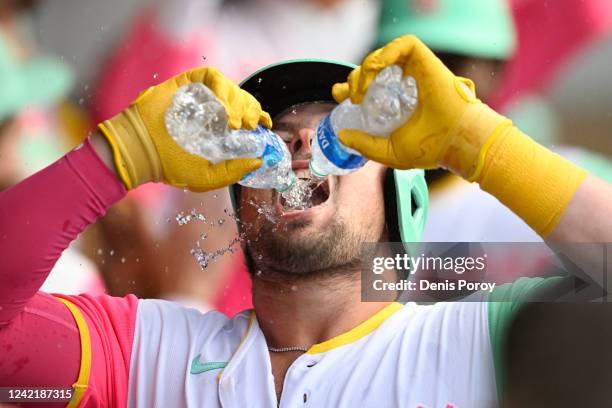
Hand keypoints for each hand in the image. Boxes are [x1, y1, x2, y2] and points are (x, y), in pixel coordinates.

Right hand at [98, 67, 271, 190]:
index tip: (265, 125)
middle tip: (248, 125)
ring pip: (232, 87)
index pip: (246, 117)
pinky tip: (221, 105)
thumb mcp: (208, 176)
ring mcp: (201, 96)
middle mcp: (213, 111)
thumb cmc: (171, 166)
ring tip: (233, 122)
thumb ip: (234, 170)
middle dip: (251, 111)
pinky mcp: (188, 83)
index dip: (259, 117)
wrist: (141, 151)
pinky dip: (222, 87)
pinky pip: (212, 76)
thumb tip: (258, 160)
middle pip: (243, 101)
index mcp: (220, 130)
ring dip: (238, 102)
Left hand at [332, 35, 509, 178]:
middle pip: (370, 69)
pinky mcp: (423, 59)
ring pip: (380, 56)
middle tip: (349, 96)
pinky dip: (383, 54)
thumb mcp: (387, 151)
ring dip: (364, 70)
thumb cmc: (429, 148)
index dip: (350, 86)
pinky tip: (375, 73)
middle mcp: (403, 84)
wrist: (454, 141)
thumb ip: (364, 144)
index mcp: (396, 102)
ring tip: (362, 92)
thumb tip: (341, 134)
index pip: (368, 86)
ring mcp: (414, 71)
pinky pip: (401, 44)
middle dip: (354, 79)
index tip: (340, 95)